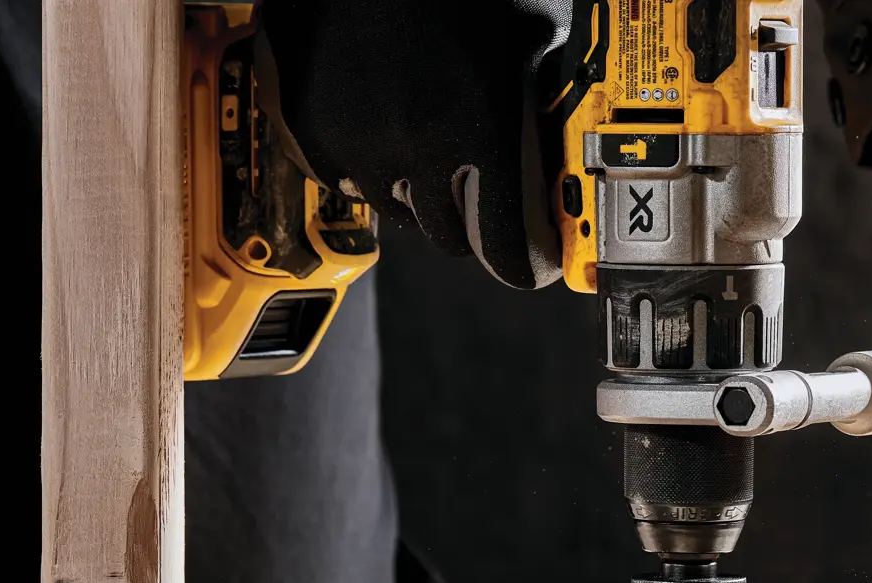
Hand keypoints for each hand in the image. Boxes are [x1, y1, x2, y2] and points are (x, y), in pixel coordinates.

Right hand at [259, 0, 569, 288]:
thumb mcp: (523, 22)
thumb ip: (540, 75)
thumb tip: (561, 106)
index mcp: (476, 129)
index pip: (501, 238)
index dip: (516, 261)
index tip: (524, 268)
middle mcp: (415, 150)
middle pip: (444, 234)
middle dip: (463, 225)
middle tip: (470, 200)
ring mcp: (356, 146)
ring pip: (392, 207)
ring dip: (410, 193)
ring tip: (418, 152)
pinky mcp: (309, 132)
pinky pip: (342, 176)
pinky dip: (361, 163)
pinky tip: (373, 127)